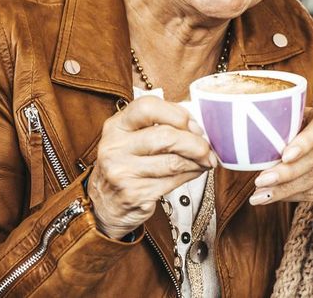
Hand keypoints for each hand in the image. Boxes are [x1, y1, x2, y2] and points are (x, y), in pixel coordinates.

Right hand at [87, 96, 216, 238]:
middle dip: (195, 142)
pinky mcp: (134, 194)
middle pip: (166, 136)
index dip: (176, 113)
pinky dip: (191, 174)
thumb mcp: (132, 138)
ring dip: (197, 160)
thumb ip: (159, 125)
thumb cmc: (126, 164)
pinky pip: (173, 181)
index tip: (193, 124)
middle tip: (207, 147)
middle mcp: (114, 147)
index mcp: (116, 126)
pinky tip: (196, 171)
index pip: (147, 107)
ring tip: (206, 159)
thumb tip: (198, 126)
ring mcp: (122, 172)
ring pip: (173, 161)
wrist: (104, 204)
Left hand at [248, 105, 312, 204]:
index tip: (284, 156)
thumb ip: (290, 121)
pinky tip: (277, 197)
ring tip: (259, 196)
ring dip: (284, 191)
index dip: (302, 144)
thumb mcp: (311, 117)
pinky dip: (294, 196)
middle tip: (260, 182)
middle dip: (284, 174)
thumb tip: (254, 128)